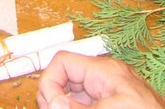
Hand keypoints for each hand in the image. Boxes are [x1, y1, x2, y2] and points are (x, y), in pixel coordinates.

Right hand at [36, 52, 164, 107]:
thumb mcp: (111, 108)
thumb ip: (79, 106)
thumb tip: (53, 102)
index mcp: (105, 71)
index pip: (63, 61)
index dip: (49, 81)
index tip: (49, 105)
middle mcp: (105, 78)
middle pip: (65, 79)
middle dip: (54, 97)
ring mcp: (109, 94)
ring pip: (74, 95)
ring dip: (66, 104)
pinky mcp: (114, 103)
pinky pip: (87, 103)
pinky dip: (80, 107)